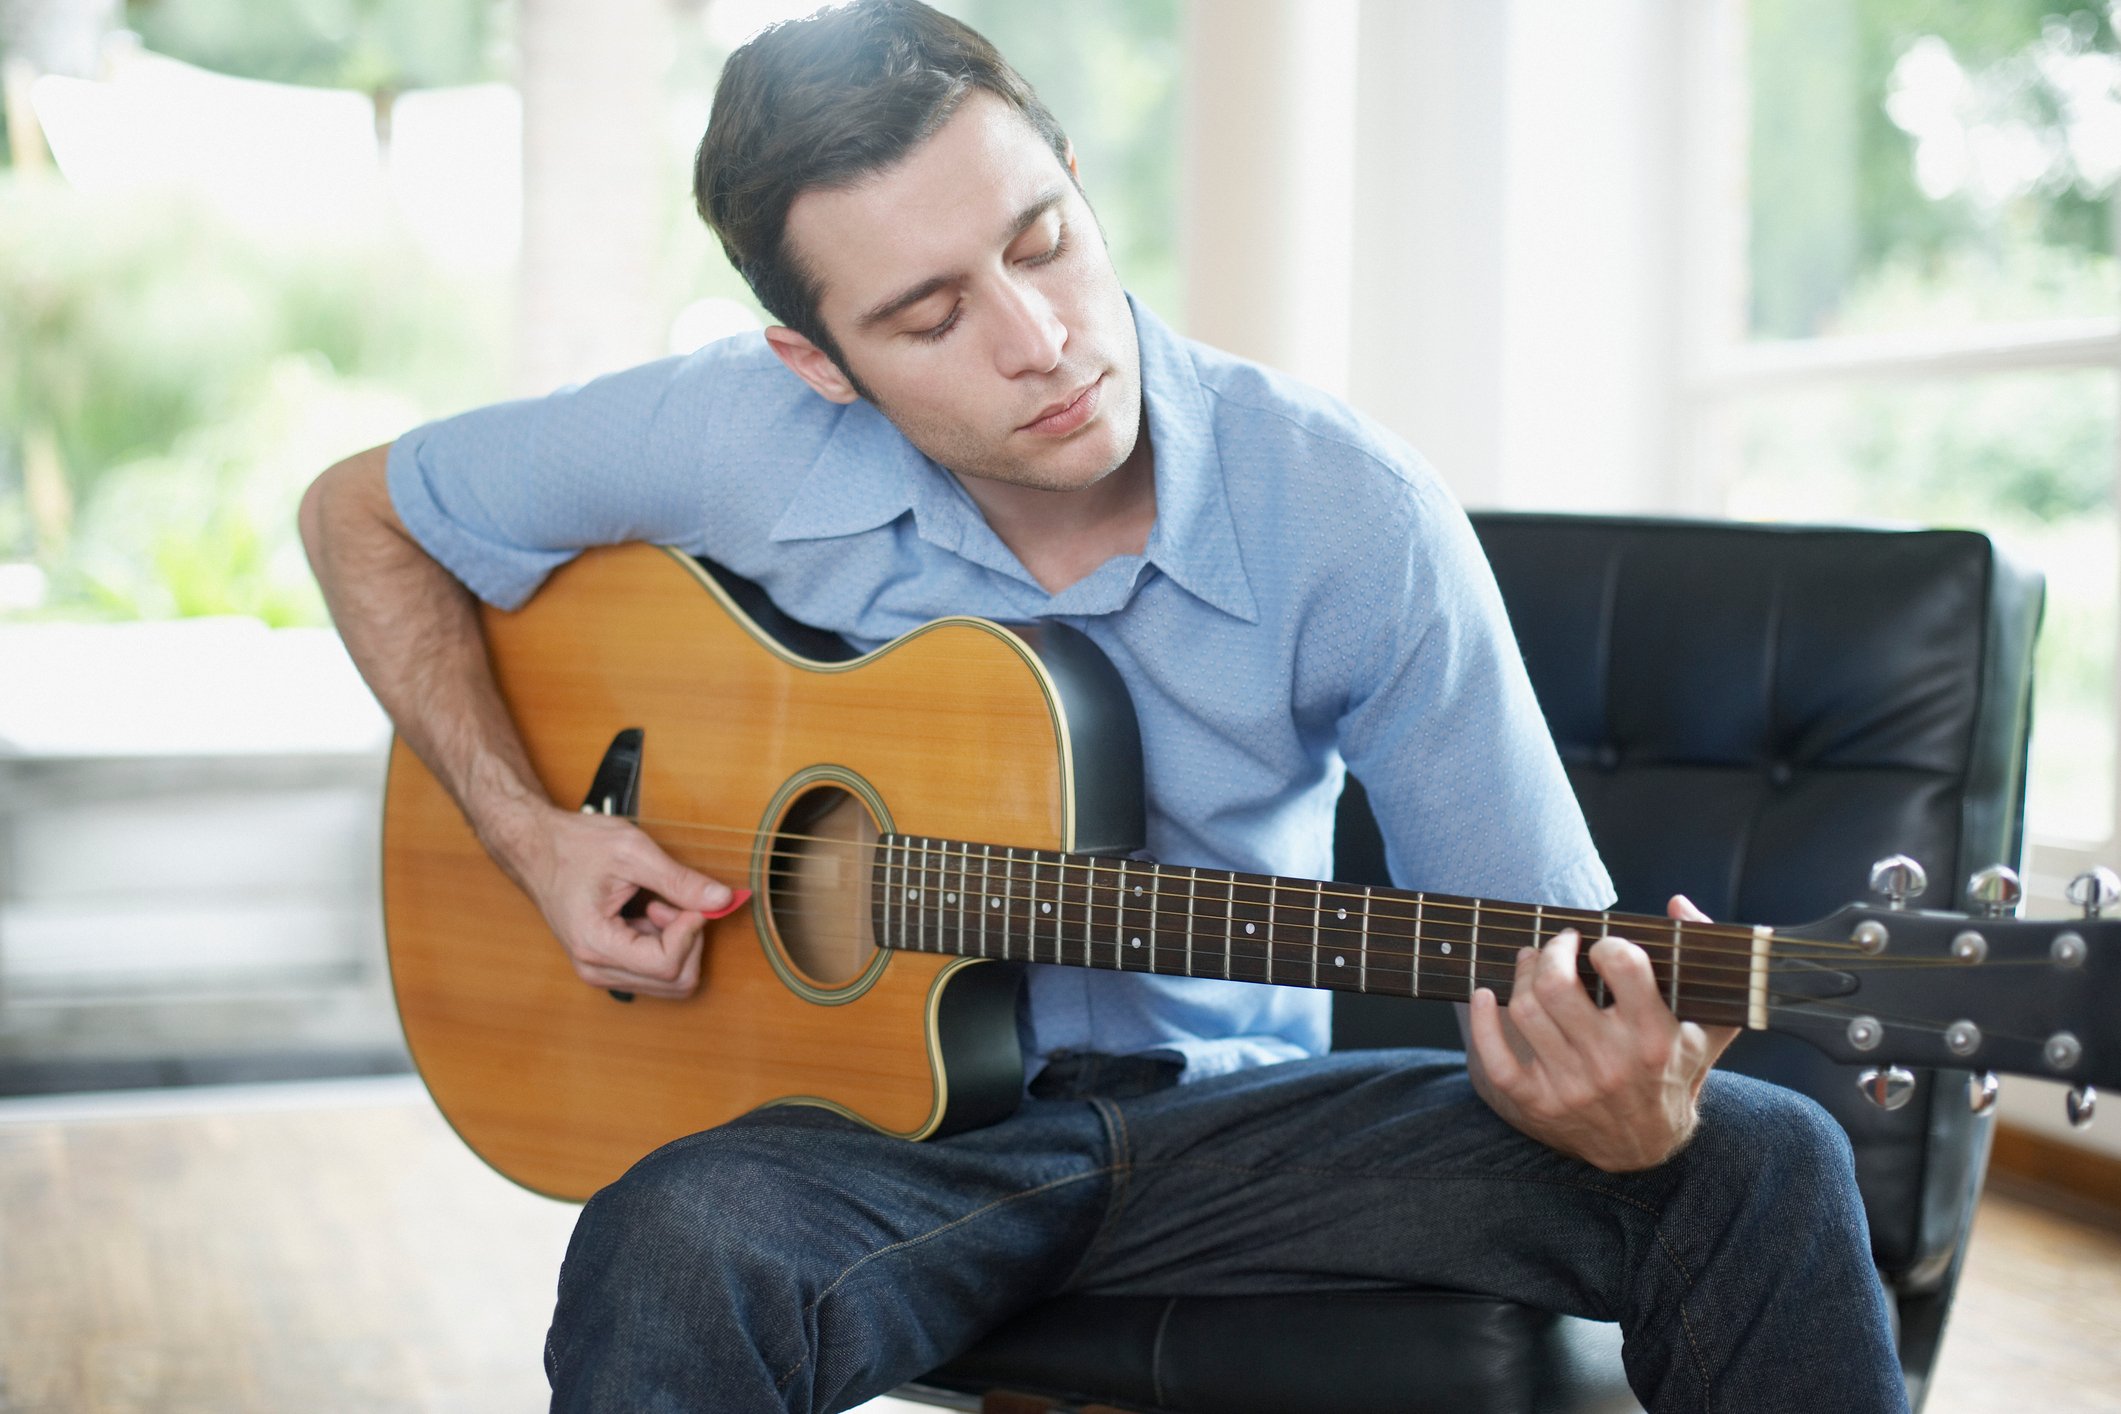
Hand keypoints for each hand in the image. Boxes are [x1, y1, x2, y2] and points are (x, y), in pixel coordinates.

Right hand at [487, 803, 742, 998]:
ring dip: (680, 943)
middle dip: (690, 940)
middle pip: (675, 981)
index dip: (691, 932)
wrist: (538, 850)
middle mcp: (597, 969)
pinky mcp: (608, 966)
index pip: (667, 965)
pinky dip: (668, 944)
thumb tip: (722, 900)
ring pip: (670, 981)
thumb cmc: (576, 846)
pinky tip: (651, 912)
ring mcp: (601, 972)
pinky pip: (657, 971)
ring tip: (659, 904)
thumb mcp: (632, 852)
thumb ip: (679, 880)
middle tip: (676, 902)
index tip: (690, 901)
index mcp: (596, 944)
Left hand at [1465, 895, 1738, 1171]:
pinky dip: (1483, 1021)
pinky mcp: (1539, 1103)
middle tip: (1558, 943)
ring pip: (1525, 1009)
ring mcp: (1571, 1086)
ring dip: (1522, 974)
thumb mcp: (1711, 1023)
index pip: (1623, 966)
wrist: (1648, 1149)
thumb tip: (1677, 903)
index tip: (1603, 946)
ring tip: (1533, 962)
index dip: (1608, 944)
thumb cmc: (1677, 1071)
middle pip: (1557, 984)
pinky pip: (1496, 1059)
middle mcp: (1611, 1062)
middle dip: (1553, 949)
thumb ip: (1701, 959)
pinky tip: (1486, 995)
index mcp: (1654, 1038)